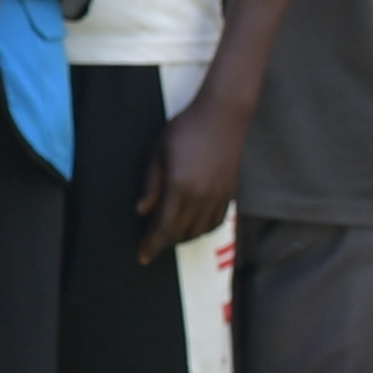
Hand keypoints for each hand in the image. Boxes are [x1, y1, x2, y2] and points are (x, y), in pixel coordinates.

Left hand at [137, 87, 252, 265]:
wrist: (223, 115)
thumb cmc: (185, 129)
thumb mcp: (158, 153)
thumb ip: (150, 185)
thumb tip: (141, 212)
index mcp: (180, 187)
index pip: (164, 227)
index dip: (152, 244)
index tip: (143, 256)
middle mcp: (201, 197)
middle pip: (181, 233)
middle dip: (164, 243)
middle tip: (151, 245)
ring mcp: (219, 196)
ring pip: (200, 231)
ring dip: (183, 238)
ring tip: (169, 236)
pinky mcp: (231, 193)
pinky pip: (216, 222)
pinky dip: (202, 230)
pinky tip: (193, 227)